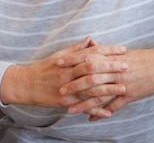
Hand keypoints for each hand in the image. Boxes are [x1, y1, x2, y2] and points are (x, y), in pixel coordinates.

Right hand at [0, 37, 128, 108]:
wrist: (26, 85)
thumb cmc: (44, 68)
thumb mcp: (59, 55)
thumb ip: (76, 49)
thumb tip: (91, 39)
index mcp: (68, 60)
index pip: (91, 53)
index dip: (107, 51)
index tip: (122, 49)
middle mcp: (68, 72)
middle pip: (92, 68)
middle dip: (110, 66)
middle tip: (126, 65)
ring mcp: (67, 87)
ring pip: (89, 88)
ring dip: (107, 88)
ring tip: (123, 88)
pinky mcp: (65, 101)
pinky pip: (82, 106)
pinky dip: (96, 110)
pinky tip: (108, 113)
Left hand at [58, 46, 153, 119]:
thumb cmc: (140, 57)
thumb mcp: (121, 52)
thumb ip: (104, 50)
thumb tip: (89, 44)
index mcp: (111, 57)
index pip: (88, 57)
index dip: (72, 60)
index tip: (58, 63)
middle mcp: (115, 70)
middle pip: (91, 77)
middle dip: (74, 84)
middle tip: (60, 90)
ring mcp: (122, 83)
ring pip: (100, 94)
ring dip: (84, 103)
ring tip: (70, 109)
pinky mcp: (130, 95)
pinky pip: (114, 106)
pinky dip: (101, 113)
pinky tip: (91, 118)